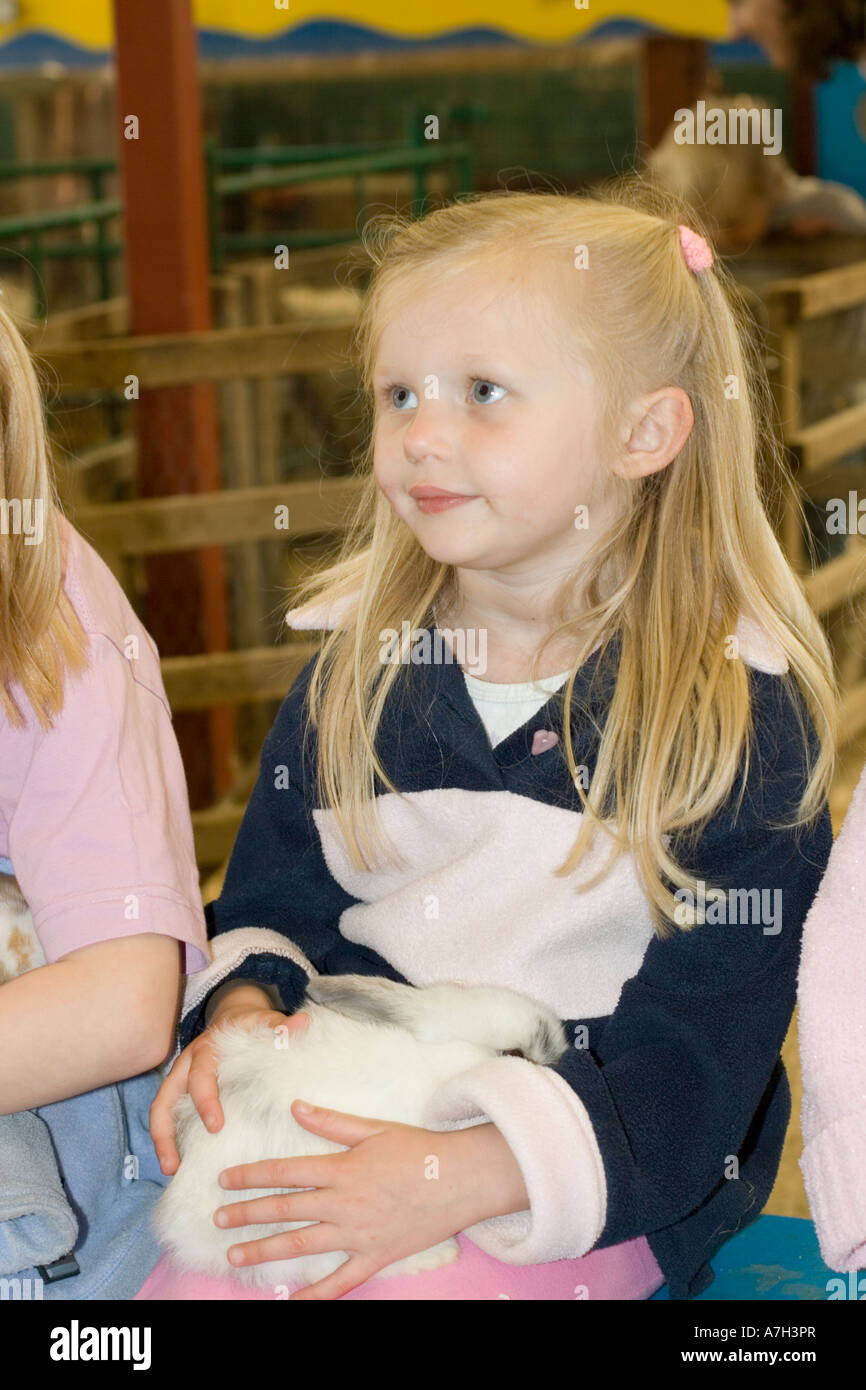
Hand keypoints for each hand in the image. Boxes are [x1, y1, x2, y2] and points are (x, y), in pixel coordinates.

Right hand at [149, 1002, 309, 1174]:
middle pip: (165, 1098)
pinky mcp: (182, 1093)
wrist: (234, 1016)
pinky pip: (169, 1117)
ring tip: (171, 1170)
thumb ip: (281, 1027)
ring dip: (162, 1141)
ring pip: (161, 1110)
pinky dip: (171, 1139)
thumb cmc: (250, 1025)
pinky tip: (181, 1164)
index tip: (216, 1126)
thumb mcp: (265, 1021)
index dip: (205, 1101)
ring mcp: (181, 1080)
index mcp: (206, 1050)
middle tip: (174, 1164)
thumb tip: (302, 1023)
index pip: (200, 1075)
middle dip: (166, 1132)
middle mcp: (187, 1066)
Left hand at [214, 1105, 485, 1299]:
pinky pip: (339, 1281)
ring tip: (233, 1254)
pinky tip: (289, 1303)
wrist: (462, 1180)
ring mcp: (357, 1234)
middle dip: (246, 1214)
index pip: (284, 1173)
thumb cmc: (419, 1150)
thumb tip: (295, 1107)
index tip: (224, 1180)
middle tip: (217, 1218)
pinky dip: (314, 1295)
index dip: (250, 1176)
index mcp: (342, 1168)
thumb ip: (331, 1121)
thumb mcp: (374, 1128)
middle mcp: (343, 1204)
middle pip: (284, 1210)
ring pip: (301, 1245)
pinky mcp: (374, 1257)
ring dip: (263, 1250)